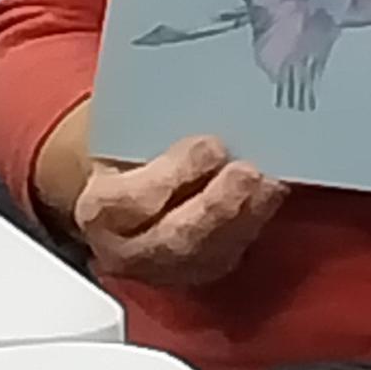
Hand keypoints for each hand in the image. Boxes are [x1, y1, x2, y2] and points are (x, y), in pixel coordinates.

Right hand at [73, 135, 286, 286]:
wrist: (125, 188)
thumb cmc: (129, 152)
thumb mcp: (127, 133)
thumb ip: (153, 124)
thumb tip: (192, 97)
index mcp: (100, 209)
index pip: (132, 201)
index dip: (176, 174)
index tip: (211, 146)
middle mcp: (126, 250)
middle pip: (174, 238)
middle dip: (217, 206)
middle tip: (248, 173)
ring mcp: (163, 269)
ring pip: (208, 255)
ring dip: (245, 218)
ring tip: (270, 184)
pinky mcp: (198, 273)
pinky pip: (229, 256)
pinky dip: (253, 225)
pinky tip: (270, 197)